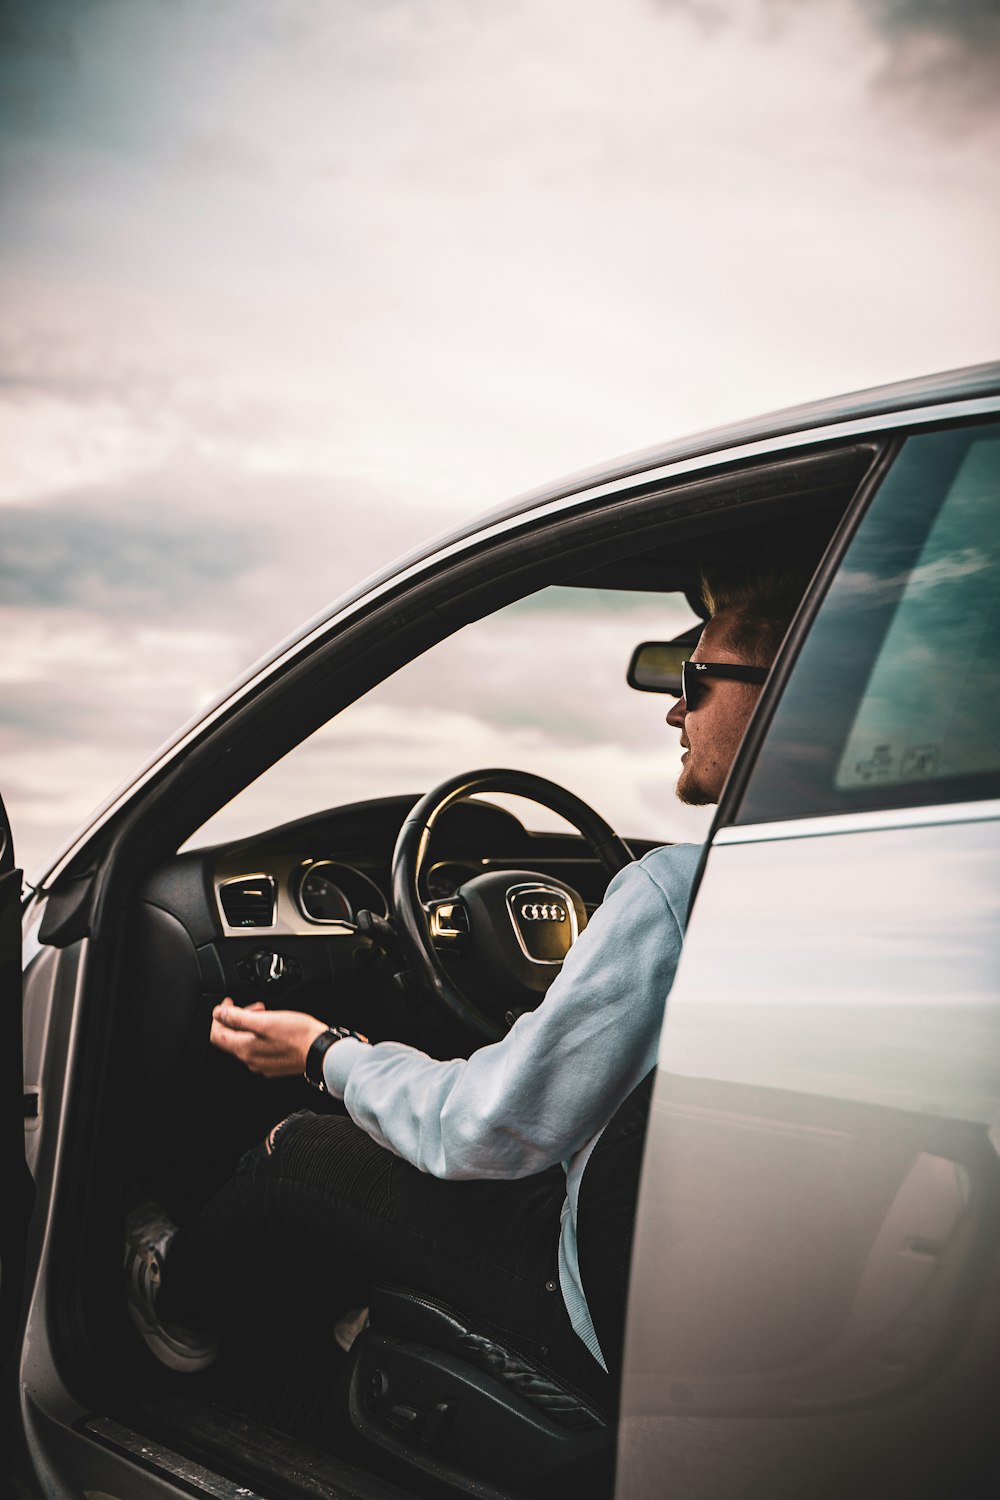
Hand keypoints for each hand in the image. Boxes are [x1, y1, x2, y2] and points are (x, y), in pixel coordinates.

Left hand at [210, 1000, 328, 1076]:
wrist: (320, 1051)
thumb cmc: (298, 1035)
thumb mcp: (266, 1020)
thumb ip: (238, 1017)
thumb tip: (220, 1014)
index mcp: (244, 1049)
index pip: (217, 1035)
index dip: (218, 1017)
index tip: (227, 1004)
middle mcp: (251, 1060)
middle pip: (231, 1038)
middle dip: (237, 1019)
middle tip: (253, 1006)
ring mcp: (262, 1064)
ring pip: (246, 1042)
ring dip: (250, 1026)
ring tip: (266, 1014)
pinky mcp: (274, 1064)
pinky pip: (259, 1048)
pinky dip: (261, 1035)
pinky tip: (274, 1027)